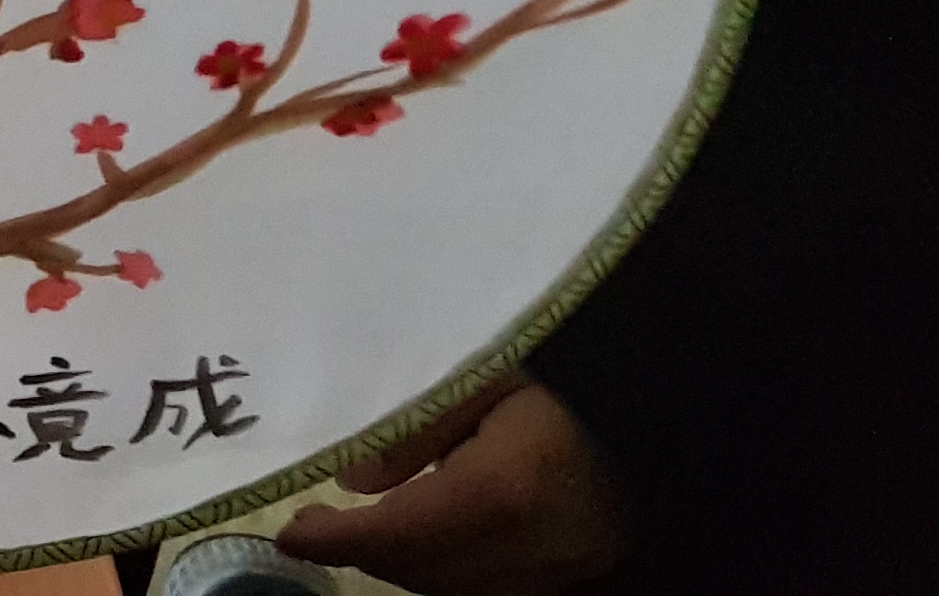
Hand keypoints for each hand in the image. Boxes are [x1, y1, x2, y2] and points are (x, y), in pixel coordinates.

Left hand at [274, 377, 630, 594]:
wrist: (644, 397)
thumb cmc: (555, 366)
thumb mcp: (476, 370)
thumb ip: (414, 426)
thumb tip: (353, 481)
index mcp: (515, 484)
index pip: (413, 531)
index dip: (346, 539)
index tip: (293, 533)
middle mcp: (544, 543)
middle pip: (431, 572)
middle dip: (366, 554)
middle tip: (316, 530)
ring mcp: (565, 569)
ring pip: (458, 590)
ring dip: (403, 566)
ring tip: (357, 532)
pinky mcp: (571, 576)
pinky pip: (490, 589)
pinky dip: (444, 570)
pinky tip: (416, 538)